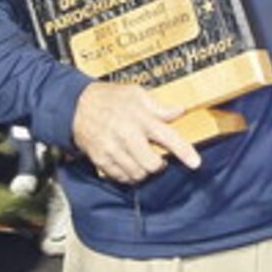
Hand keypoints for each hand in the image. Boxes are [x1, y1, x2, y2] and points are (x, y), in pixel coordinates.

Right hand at [72, 81, 203, 184]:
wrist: (75, 105)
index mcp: (140, 118)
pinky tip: (127, 163)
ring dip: (143, 171)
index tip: (196, 163)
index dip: (184, 151)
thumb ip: (159, 107)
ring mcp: (112, 149)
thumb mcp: (136, 94)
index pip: (168, 137)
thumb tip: (180, 111)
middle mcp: (127, 135)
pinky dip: (128, 175)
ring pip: (137, 174)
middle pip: (152, 164)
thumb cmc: (109, 98)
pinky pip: (120, 177)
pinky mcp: (100, 159)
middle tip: (157, 159)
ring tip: (140, 160)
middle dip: (158, 165)